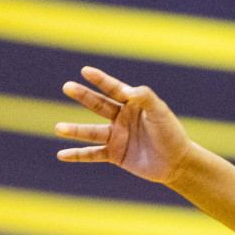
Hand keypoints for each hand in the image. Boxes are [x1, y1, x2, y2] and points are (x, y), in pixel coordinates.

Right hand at [55, 67, 192, 184]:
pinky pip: (93, 154)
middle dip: (83, 96)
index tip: (85, 71)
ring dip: (75, 130)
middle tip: (67, 87)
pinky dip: (78, 155)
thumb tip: (125, 90)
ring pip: (91, 132)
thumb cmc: (171, 134)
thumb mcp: (160, 112)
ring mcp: (116, 137)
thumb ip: (145, 97)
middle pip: (98, 105)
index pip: (113, 89)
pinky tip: (61, 154)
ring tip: (58, 128)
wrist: (177, 163)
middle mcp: (121, 118)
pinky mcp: (115, 155)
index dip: (100, 80)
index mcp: (132, 104)